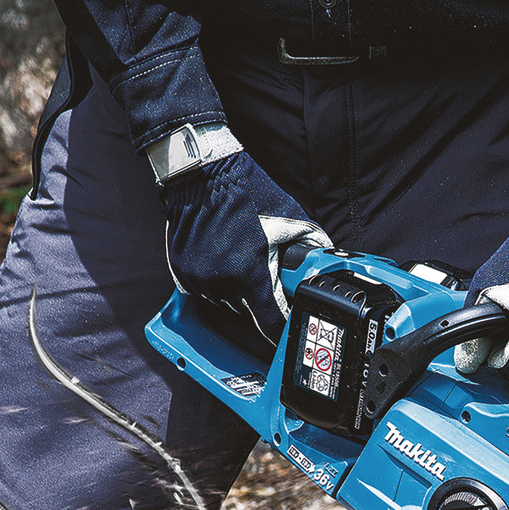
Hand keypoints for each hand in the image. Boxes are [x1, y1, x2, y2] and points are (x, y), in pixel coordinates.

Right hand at [158, 151, 331, 343]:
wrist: (202, 174)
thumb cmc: (248, 193)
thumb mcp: (291, 218)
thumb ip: (311, 245)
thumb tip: (327, 263)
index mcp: (250, 275)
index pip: (269, 323)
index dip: (280, 332)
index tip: (285, 335)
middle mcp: (222, 283)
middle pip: (248, 311)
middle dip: (259, 298)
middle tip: (263, 271)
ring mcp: (199, 279)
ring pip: (225, 302)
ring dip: (236, 291)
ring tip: (240, 258)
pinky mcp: (181, 272)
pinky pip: (204, 291)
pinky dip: (215, 282)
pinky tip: (222, 257)